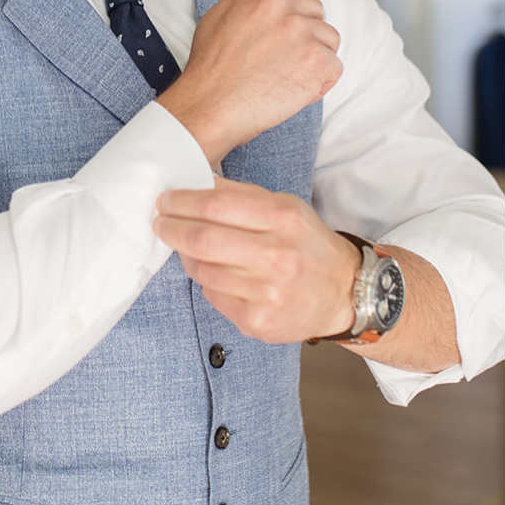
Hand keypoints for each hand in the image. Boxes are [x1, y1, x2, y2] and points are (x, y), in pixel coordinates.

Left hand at [153, 177, 360, 341]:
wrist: (344, 292)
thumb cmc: (309, 245)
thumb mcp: (287, 208)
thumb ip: (243, 196)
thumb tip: (196, 183)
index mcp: (284, 218)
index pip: (216, 205)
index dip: (182, 202)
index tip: (166, 200)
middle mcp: (277, 255)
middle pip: (202, 238)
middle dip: (171, 228)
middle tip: (160, 221)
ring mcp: (266, 292)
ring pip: (202, 270)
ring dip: (186, 255)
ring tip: (187, 246)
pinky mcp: (256, 321)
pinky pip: (212, 296)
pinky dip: (207, 281)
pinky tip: (215, 272)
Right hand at [157, 0, 342, 164]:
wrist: (209, 108)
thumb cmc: (209, 72)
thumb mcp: (219, 18)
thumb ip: (251, 3)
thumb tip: (274, 1)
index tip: (298, 16)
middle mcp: (279, 5)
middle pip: (316, 10)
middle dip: (308, 33)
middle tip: (284, 59)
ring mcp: (300, 31)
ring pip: (329, 39)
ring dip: (316, 58)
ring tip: (287, 77)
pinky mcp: (316, 59)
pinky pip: (334, 67)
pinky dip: (320, 83)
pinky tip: (295, 91)